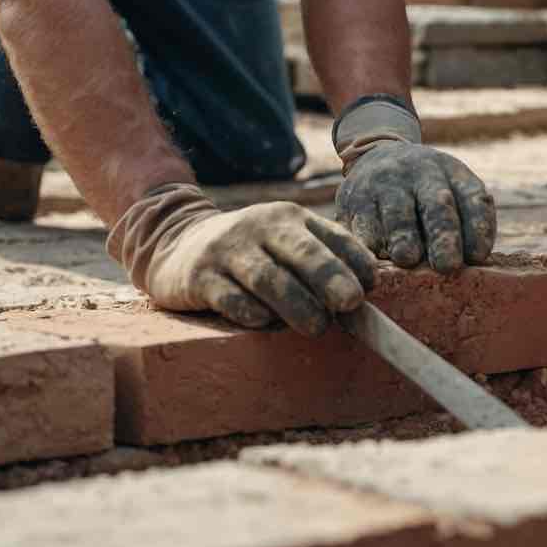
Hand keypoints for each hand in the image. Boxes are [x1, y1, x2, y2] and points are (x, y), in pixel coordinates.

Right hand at [108, 184, 374, 336]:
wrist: (176, 244)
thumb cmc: (250, 251)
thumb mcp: (286, 241)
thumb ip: (325, 255)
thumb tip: (369, 284)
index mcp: (290, 219)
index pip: (332, 237)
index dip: (355, 261)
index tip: (371, 287)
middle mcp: (261, 228)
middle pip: (302, 253)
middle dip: (331, 277)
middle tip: (352, 303)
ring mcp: (228, 250)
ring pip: (268, 278)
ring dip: (296, 304)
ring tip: (317, 327)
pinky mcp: (199, 276)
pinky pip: (228, 296)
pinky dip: (248, 310)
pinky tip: (263, 322)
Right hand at [336, 141, 495, 271]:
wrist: (378, 156)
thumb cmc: (426, 193)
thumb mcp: (453, 192)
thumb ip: (468, 223)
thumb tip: (471, 264)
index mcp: (454, 174)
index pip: (473, 199)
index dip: (478, 227)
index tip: (478, 256)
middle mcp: (423, 173)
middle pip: (437, 206)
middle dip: (443, 237)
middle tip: (447, 266)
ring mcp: (387, 182)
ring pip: (397, 214)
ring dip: (403, 238)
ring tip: (408, 260)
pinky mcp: (355, 196)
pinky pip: (363, 223)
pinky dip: (369, 243)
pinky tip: (375, 258)